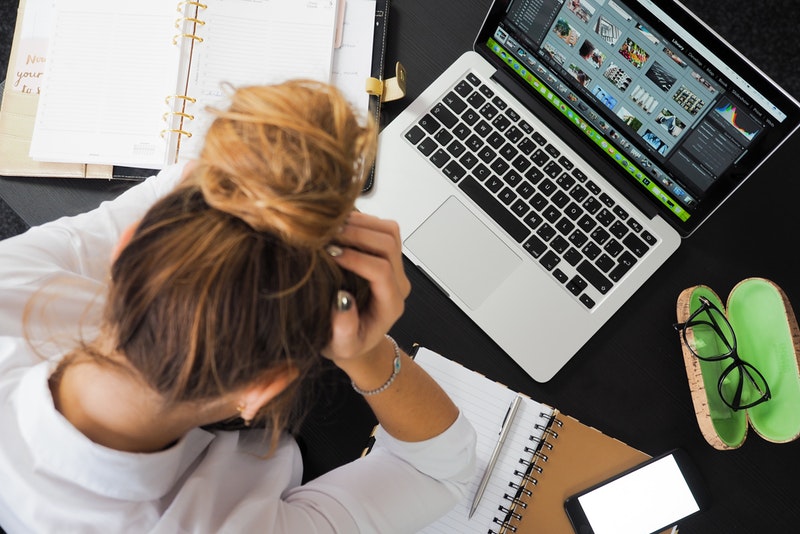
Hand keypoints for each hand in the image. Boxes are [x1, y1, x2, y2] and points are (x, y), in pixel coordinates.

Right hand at [322, 212, 410, 365]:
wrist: (356, 338)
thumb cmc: (347, 343)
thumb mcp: (341, 346)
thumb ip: (344, 330)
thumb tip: (342, 300)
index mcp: (390, 304)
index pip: (381, 271)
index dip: (356, 259)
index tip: (330, 254)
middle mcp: (397, 282)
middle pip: (389, 244)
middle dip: (357, 234)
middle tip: (327, 235)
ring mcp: (395, 266)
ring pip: (389, 231)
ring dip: (360, 223)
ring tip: (331, 227)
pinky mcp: (386, 255)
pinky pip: (382, 228)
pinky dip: (361, 221)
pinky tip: (338, 226)